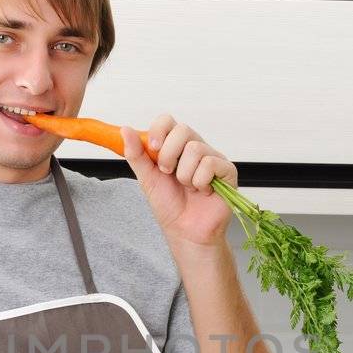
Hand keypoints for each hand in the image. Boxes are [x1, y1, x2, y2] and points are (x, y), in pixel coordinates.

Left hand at [121, 115, 237, 247]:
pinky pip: (211, 164)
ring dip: (184, 174)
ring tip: (187, 187)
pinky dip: (200, 182)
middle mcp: (195, 148)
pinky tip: (202, 191)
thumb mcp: (147, 178)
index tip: (153, 147)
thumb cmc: (169, 206)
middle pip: (183, 130)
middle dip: (169, 155)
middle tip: (167, 173)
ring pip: (195, 149)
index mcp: (176, 146)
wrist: (185, 231)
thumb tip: (125, 130)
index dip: (159, 130)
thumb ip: (136, 154)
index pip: (168, 121)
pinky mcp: (227, 171)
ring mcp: (212, 158)